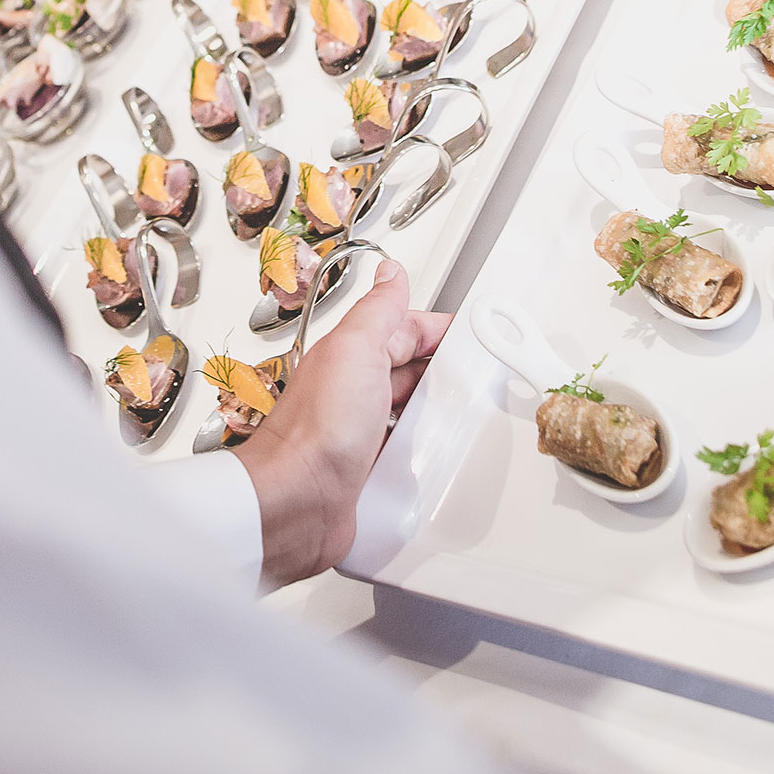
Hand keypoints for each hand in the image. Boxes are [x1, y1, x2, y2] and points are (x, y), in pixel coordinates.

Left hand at [234, 259, 450, 588]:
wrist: (296, 502)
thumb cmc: (315, 430)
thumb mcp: (355, 350)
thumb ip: (378, 310)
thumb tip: (390, 272)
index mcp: (351, 355)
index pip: (405, 330)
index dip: (440, 330)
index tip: (475, 334)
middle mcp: (353, 393)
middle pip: (411, 371)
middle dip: (444, 371)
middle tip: (477, 376)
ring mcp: (360, 433)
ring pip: (410, 413)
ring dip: (435, 415)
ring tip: (463, 415)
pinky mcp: (368, 470)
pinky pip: (406, 455)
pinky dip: (423, 455)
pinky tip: (436, 456)